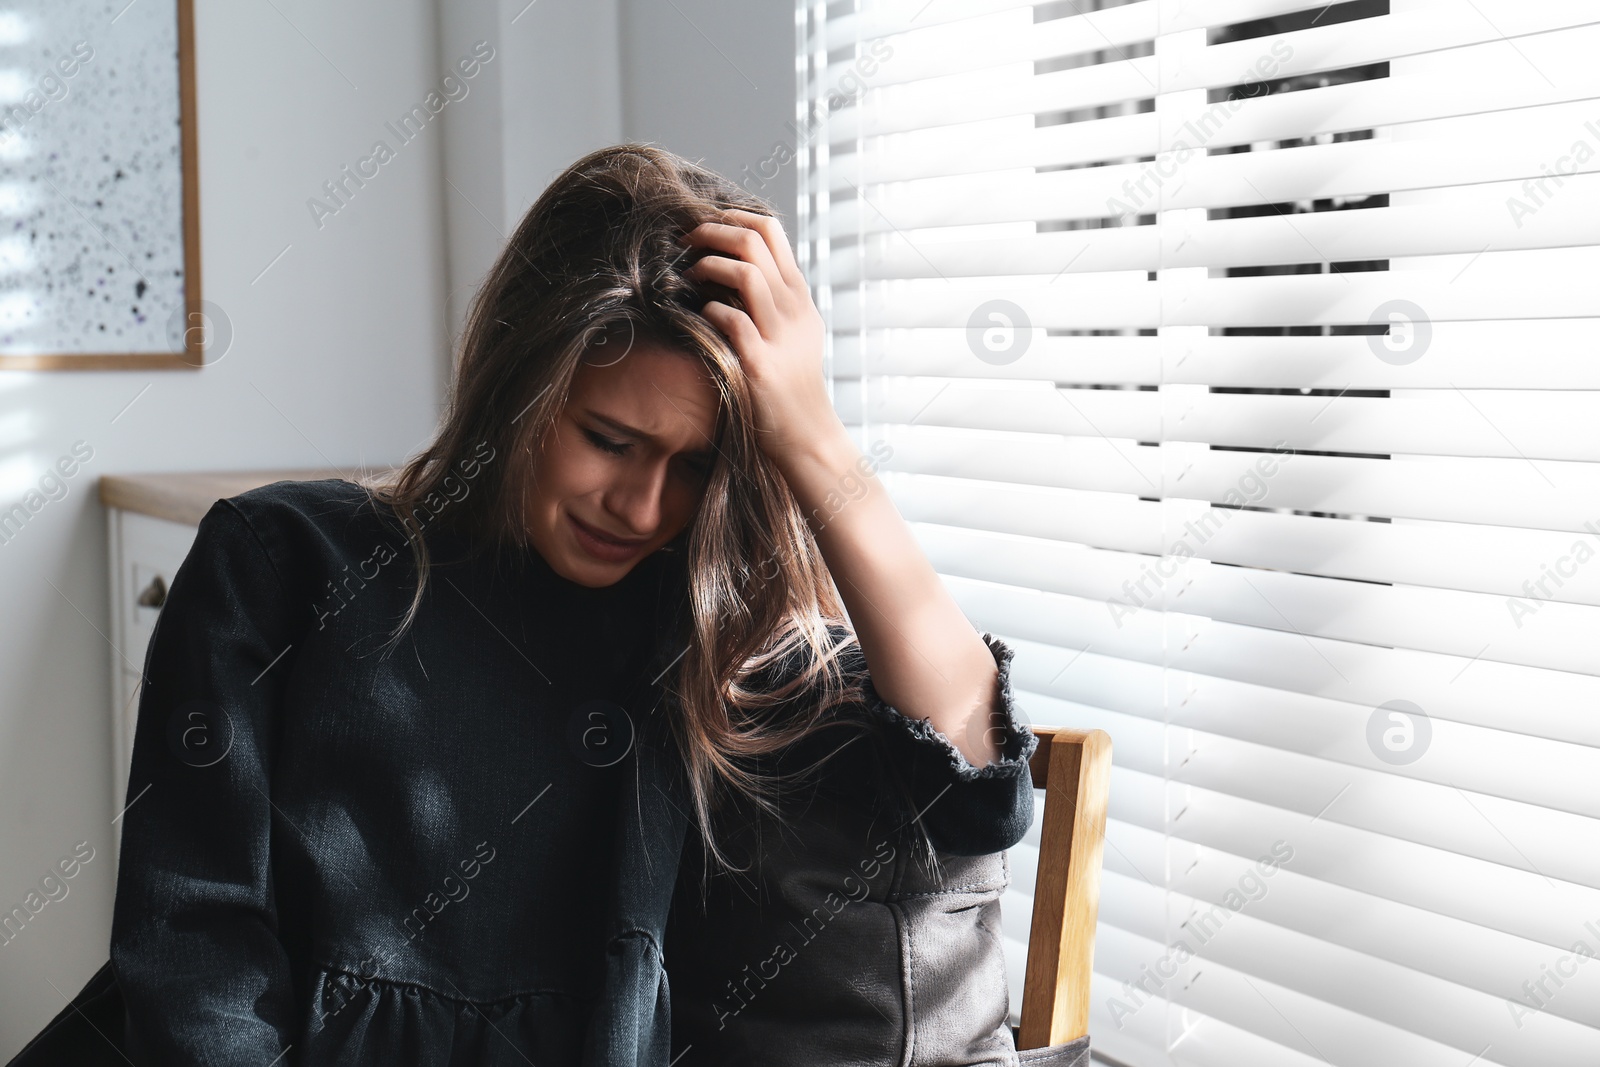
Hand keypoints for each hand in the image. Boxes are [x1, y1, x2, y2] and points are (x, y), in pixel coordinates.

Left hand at [680, 209, 843, 463]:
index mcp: (799, 296)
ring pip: (745, 274)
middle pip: (754, 242)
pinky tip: (699, 317)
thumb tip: (738, 265)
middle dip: (711, 233)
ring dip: (708, 267)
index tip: (705, 227)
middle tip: (685, 244)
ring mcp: (779, 336)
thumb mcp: (796, 332)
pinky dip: (708, 311)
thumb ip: (776, 298)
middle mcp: (793, 309)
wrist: (807, 434)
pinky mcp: (760, 365)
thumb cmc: (791, 382)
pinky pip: (731, 321)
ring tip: (689, 277)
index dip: (731, 217)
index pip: (771, 230)